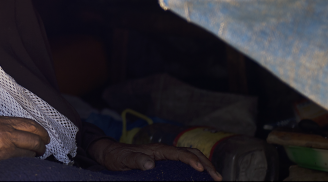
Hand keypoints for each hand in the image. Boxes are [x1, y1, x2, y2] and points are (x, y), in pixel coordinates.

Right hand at [0, 116, 49, 180]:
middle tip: (44, 146)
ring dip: (35, 153)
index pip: (28, 123)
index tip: (43, 135)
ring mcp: (3, 145)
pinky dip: (26, 160)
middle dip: (42, 142)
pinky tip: (25, 162)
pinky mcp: (0, 159)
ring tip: (35, 155)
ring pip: (30, 148)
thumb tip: (14, 133)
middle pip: (33, 135)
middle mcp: (3, 130)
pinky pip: (20, 160)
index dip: (39, 130)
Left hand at [88, 139, 222, 180]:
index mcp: (156, 150)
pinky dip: (195, 167)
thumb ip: (136, 160)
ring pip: (189, 156)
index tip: (202, 170)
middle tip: (217, 178)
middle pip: (190, 152)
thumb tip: (151, 164)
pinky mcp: (164, 162)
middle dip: (206, 163)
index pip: (178, 153)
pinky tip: (200, 178)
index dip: (191, 161)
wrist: (110, 153)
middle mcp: (163, 151)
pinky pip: (183, 163)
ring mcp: (165, 156)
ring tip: (216, 178)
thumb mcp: (123, 160)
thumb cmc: (116, 156)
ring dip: (204, 165)